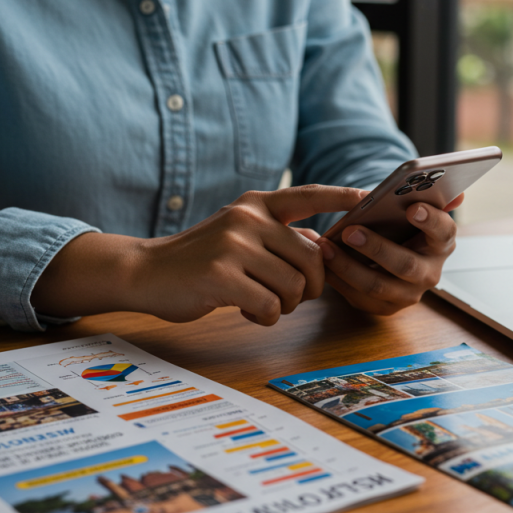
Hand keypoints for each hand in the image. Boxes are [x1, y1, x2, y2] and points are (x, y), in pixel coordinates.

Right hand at [31, 185, 367, 324]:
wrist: (145, 271)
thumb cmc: (199, 258)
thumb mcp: (239, 235)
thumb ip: (278, 237)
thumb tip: (321, 246)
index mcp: (255, 205)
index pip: (307, 195)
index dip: (339, 198)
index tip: (367, 197)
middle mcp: (247, 219)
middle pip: (312, 260)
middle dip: (310, 288)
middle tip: (289, 298)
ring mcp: (234, 246)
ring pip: (293, 287)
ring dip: (284, 306)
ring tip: (260, 302)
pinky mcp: (221, 276)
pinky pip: (269, 307)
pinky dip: (264, 317)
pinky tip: (244, 310)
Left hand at [315, 194, 463, 314]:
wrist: (389, 260)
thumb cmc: (401, 228)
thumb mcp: (415, 211)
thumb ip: (431, 198)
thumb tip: (457, 194)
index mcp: (442, 243)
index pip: (444, 232)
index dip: (430, 221)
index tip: (411, 208)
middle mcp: (430, 273)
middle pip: (405, 264)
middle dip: (376, 248)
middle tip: (350, 231)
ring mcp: (408, 294)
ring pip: (377, 285)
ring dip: (348, 266)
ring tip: (326, 246)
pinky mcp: (386, 308)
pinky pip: (359, 298)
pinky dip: (339, 280)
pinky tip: (323, 263)